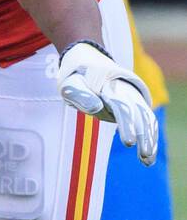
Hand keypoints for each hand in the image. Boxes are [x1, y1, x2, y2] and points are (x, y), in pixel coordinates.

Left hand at [57, 41, 157, 165]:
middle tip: (144, 155)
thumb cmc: (75, 75)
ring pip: (146, 117)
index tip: (128, 143)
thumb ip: (81, 95)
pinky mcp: (134, 103)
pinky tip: (148, 156)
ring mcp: (132, 96)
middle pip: (138, 114)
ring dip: (149, 138)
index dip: (127, 125)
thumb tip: (97, 108)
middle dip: (142, 135)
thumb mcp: (70, 84)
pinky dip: (150, 136)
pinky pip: (146, 119)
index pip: (121, 106)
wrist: (87, 58)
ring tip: (147, 161)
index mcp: (109, 84)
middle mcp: (125, 90)